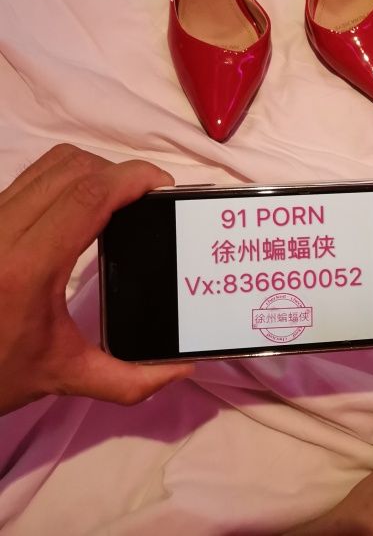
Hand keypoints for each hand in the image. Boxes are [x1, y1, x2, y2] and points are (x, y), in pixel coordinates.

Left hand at [0, 144, 191, 416]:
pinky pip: (33, 175)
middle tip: (148, 196)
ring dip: (94, 169)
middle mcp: (3, 231)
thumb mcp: (63, 376)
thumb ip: (128, 380)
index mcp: (27, 267)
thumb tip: (182, 370)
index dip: (131, 178)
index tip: (163, 186)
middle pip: (75, 168)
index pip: (88, 196)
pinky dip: (68, 176)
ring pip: (52, 163)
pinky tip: (84, 203)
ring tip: (120, 195)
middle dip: (120, 172)